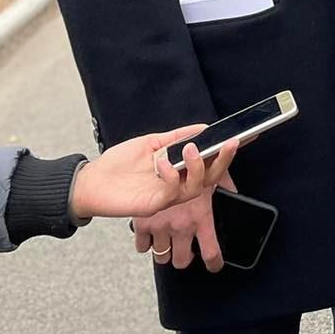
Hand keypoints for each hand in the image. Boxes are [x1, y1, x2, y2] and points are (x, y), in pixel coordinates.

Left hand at [71, 127, 234, 221]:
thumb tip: (203, 128)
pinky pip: (171, 192)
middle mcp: (177, 185)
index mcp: (179, 170)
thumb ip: (176, 137)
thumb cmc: (118, 164)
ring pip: (196, 187)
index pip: (210, 162)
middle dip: (224, 160)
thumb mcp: (151, 143)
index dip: (227, 152)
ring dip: (198, 167)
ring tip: (191, 149)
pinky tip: (164, 163)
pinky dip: (172, 175)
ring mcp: (167, 197)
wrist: (91, 181)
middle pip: (211, 177)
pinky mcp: (154, 206)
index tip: (243, 137)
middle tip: (231, 142)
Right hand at [133, 164, 233, 271]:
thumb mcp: (211, 172)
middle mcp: (181, 226)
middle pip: (182, 261)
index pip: (210, 251)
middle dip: (184, 258)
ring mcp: (161, 227)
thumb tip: (234, 191)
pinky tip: (151, 234)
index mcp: (201, 217)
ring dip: (164, 251)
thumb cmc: (190, 164)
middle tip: (185, 251)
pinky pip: (142, 247)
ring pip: (161, 257)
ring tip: (168, 241)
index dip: (214, 263)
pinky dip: (146, 243)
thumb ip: (224, 184)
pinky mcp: (143, 224)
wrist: (162, 158)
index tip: (214, 266)